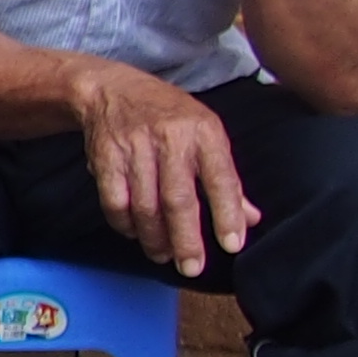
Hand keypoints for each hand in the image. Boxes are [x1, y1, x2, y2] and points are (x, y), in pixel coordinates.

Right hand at [66, 60, 257, 273]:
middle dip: (186, 238)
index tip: (231, 245)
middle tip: (191, 267)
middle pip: (178, 199)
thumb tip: (252, 218)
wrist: (112, 89)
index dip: (227, 214)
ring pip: (145, 206)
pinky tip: (135, 233)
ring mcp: (135, 148)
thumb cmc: (169, 115)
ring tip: (163, 254)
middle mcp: (170, 140)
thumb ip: (227, 178)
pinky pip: (115, 201)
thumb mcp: (206, 135)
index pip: (221, 180)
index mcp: (204, 133)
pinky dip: (124, 224)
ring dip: (154, 237)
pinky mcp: (105, 158)